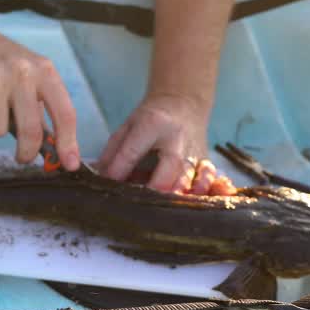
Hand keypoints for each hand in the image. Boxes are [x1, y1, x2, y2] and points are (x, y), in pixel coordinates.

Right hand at [0, 18, 80, 169]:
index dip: (68, 142)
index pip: (64, 112)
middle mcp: (23, 73)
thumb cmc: (0, 62)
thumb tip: (54, 147)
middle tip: (23, 157)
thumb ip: (41, 107)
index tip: (70, 164)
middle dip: (27, 152)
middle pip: (31, 130)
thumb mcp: (29, 74)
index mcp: (44, 71)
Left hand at [96, 93, 235, 195]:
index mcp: (153, 124)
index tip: (109, 181)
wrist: (184, 104)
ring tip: (171, 205)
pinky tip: (197, 198)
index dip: (120, 167)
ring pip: (193, 174)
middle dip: (159, 185)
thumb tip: (100, 177)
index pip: (135, 149)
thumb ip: (113, 151)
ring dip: (182, 192)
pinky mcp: (205, 160)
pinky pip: (210, 176)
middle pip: (171, 163)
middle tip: (145, 201)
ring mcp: (194, 150)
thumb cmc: (150, 119)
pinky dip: (206, 189)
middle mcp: (177, 138)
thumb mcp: (128, 126)